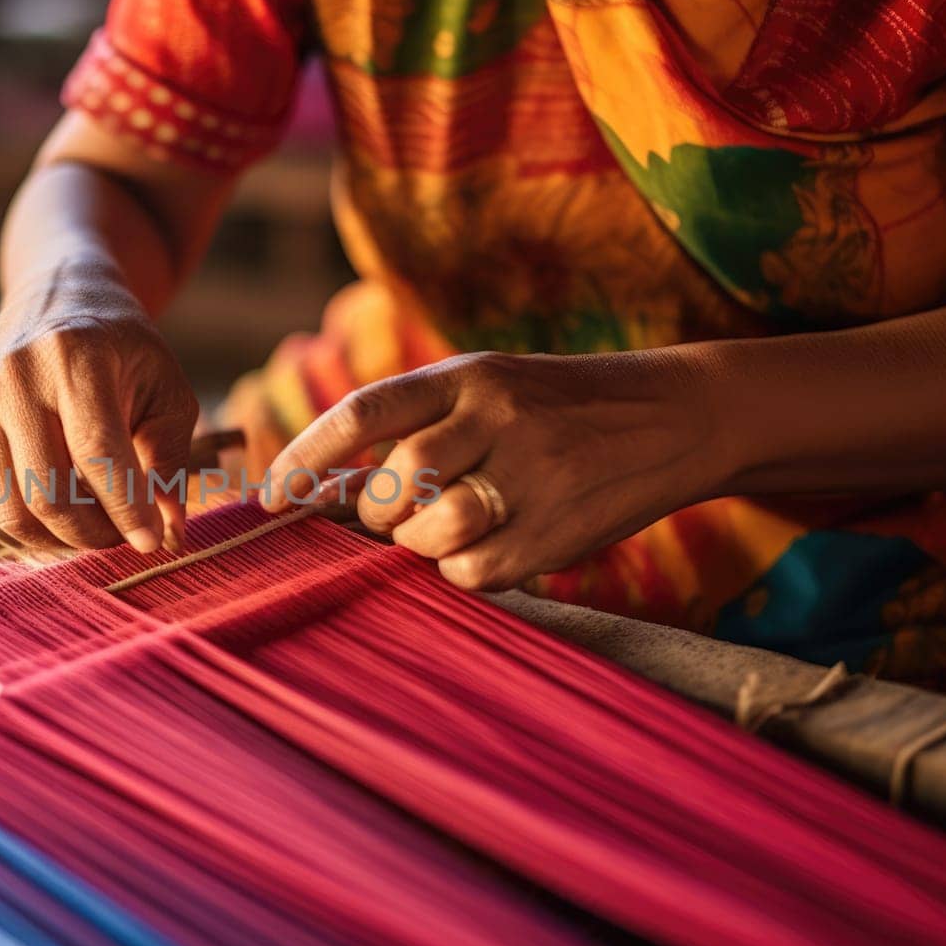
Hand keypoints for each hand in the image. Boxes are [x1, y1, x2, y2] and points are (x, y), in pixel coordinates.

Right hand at [0, 258, 197, 552]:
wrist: (59, 292)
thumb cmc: (123, 346)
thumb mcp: (166, 387)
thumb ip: (171, 458)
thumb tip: (171, 534)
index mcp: (77, 357)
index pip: (97, 452)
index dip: (126, 508)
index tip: (151, 543)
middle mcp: (19, 374)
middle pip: (49, 492)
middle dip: (93, 532)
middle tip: (125, 537)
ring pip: (14, 507)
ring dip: (62, 536)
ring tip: (98, 527)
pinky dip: (36, 520)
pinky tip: (69, 509)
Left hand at [262, 350, 718, 589]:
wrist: (676, 415)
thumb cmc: (556, 407)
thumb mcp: (490, 386)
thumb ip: (418, 427)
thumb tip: (326, 494)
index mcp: (467, 374)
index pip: (364, 414)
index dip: (306, 457)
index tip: (269, 495)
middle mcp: (498, 416)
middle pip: (395, 481)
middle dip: (378, 512)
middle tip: (392, 515)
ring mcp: (532, 473)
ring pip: (432, 530)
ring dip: (419, 543)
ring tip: (442, 528)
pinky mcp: (560, 529)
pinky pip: (476, 571)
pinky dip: (463, 570)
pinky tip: (487, 546)